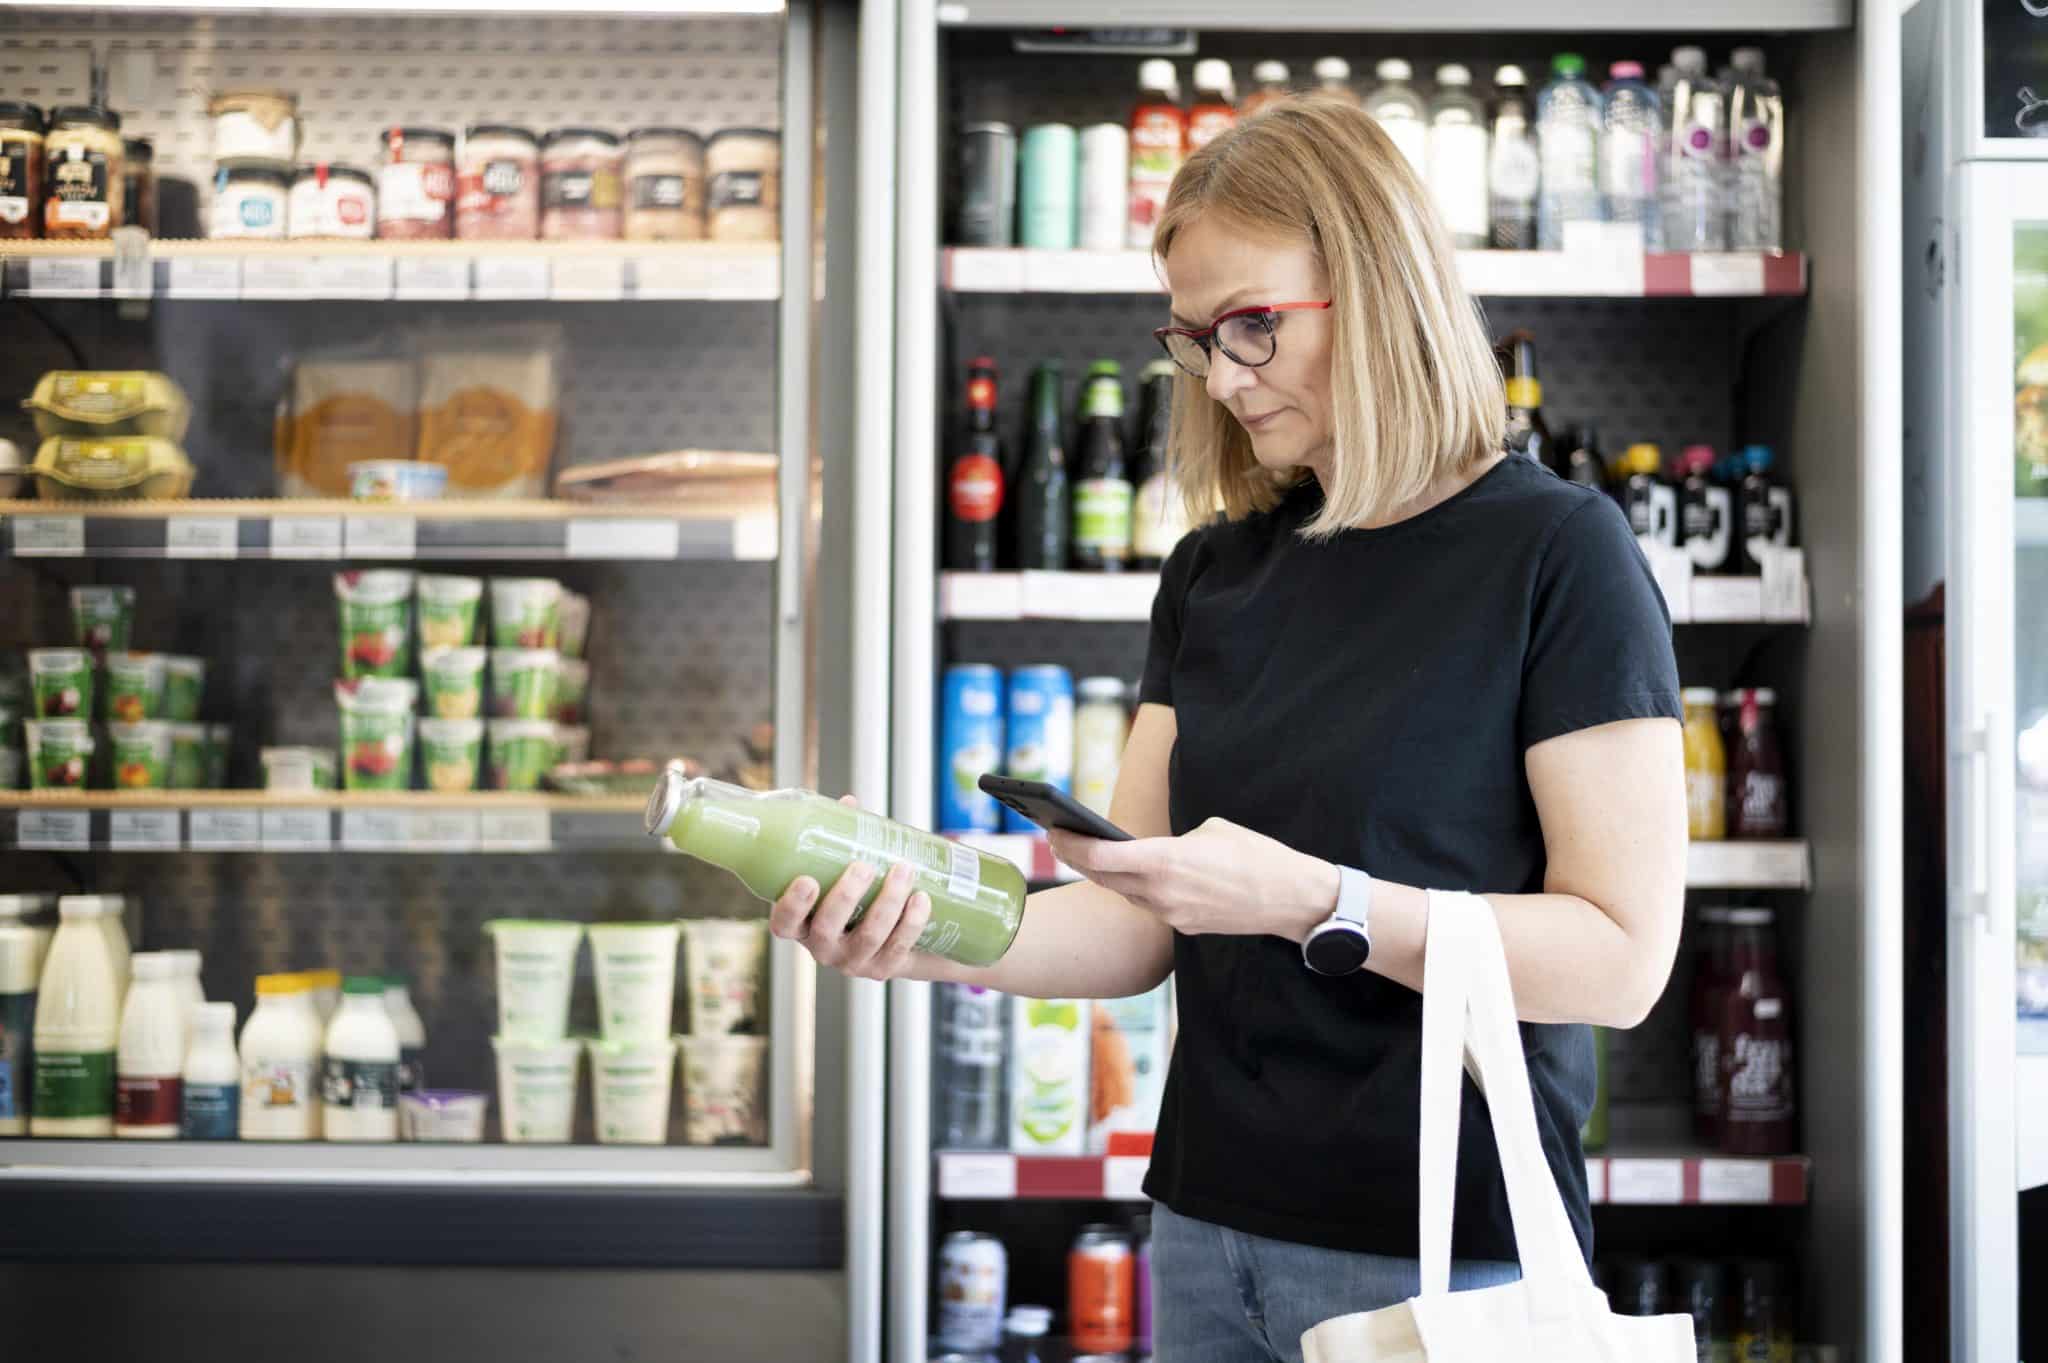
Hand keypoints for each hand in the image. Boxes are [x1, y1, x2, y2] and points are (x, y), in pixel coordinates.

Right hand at [767, 795, 933, 979]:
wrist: (904, 934)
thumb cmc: (863, 894)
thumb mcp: (847, 869)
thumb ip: (843, 839)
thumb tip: (848, 803)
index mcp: (804, 923)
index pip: (783, 923)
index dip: (792, 906)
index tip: (807, 880)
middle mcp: (824, 947)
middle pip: (826, 930)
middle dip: (845, 897)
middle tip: (862, 866)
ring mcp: (854, 961)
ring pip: (867, 937)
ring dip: (887, 902)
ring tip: (903, 870)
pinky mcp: (884, 968)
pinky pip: (897, 948)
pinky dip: (911, 922)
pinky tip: (921, 899)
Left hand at [1046, 816, 1337, 942]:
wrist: (1292, 899)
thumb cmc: (1256, 855)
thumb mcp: (1212, 830)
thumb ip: (1174, 841)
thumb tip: (1155, 852)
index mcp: (1165, 860)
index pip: (1101, 855)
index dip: (1072, 844)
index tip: (1054, 830)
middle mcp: (1162, 892)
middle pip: (1103, 877)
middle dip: (1076, 857)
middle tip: (1057, 838)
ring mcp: (1171, 914)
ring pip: (1125, 893)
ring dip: (1104, 875)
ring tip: (1086, 854)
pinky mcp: (1184, 928)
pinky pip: (1151, 905)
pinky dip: (1138, 889)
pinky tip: (1132, 875)